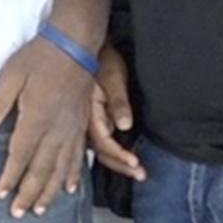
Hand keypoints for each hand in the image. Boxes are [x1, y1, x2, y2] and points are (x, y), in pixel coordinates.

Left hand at [0, 34, 100, 217]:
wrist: (75, 45)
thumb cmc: (40, 57)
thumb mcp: (11, 76)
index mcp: (36, 118)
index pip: (20, 156)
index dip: (10, 177)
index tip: (1, 195)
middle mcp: (56, 129)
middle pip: (42, 169)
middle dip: (29, 193)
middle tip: (19, 214)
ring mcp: (72, 129)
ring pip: (61, 169)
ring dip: (50, 192)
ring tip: (40, 210)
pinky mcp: (81, 125)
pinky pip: (78, 157)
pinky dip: (73, 176)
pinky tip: (70, 188)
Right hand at [88, 44, 145, 181]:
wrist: (90, 47)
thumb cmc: (103, 59)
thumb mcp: (113, 77)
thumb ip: (118, 102)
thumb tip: (124, 125)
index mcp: (86, 111)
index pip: (103, 141)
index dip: (119, 154)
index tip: (135, 163)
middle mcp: (82, 121)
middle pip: (100, 152)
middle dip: (120, 165)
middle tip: (140, 174)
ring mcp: (84, 123)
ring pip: (98, 150)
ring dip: (117, 162)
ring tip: (136, 171)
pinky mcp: (89, 120)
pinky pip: (98, 143)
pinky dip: (110, 154)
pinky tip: (120, 161)